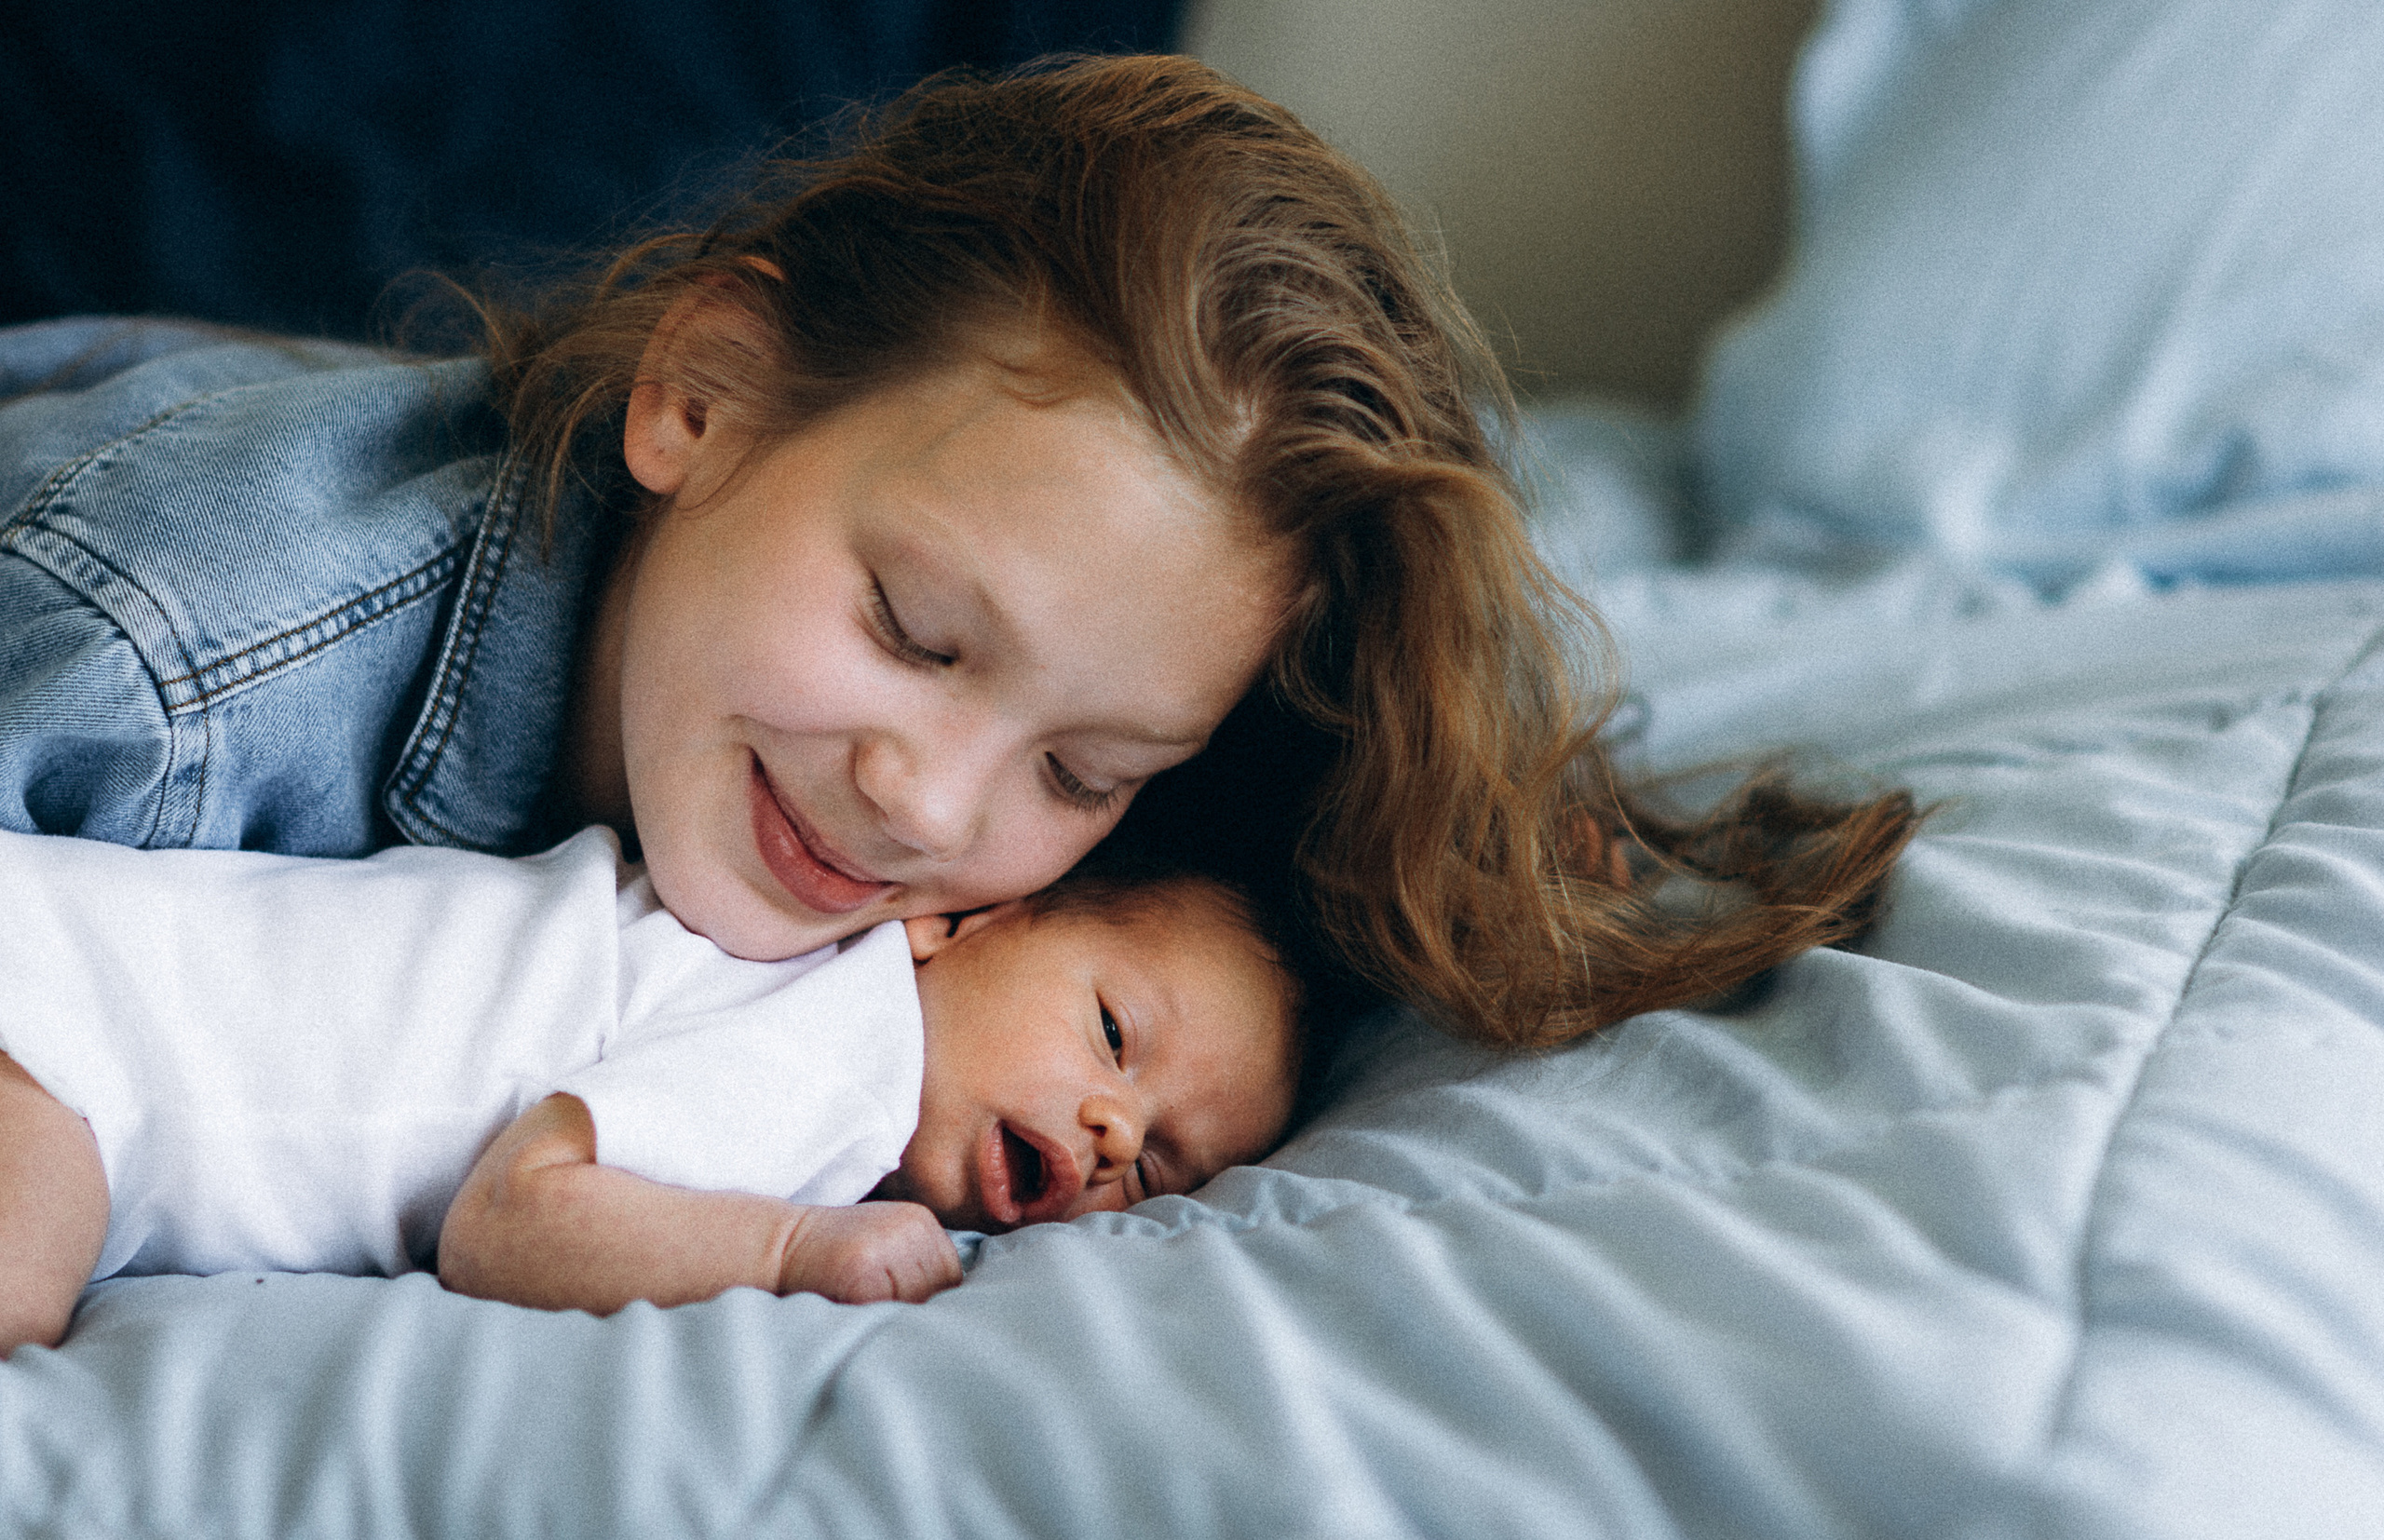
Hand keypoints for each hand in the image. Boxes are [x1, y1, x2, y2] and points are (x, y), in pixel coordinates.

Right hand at [778, 1201, 962, 1303]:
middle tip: (888, 1320)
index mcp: (920, 1221)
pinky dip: (875, 1322)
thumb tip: (956, 1309)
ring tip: (870, 1318)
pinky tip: (856, 1316)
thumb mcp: (884, 1247)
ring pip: (916, 1303)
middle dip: (919, 1312)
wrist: (781, 1246)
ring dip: (898, 1319)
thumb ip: (918, 1267)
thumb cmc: (835, 1257)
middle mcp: (910, 1228)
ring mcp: (886, 1246)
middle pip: (939, 1290)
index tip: (909, 1313)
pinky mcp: (862, 1271)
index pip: (951, 1275)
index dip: (934, 1301)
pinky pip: (887, 1311)